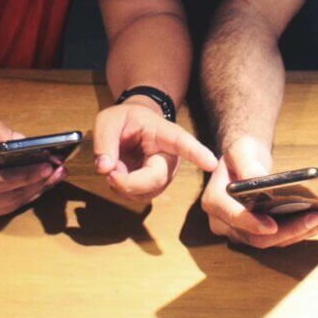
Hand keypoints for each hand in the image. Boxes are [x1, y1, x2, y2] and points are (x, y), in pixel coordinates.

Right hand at [0, 115, 65, 220]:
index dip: (26, 174)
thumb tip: (23, 140)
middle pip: (11, 197)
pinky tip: (40, 184)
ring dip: (36, 191)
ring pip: (12, 205)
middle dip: (38, 183)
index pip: (0, 181)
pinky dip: (24, 196)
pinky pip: (6, 208)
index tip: (47, 165)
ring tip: (55, 176)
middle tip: (59, 169)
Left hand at [93, 98, 217, 202]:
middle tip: (108, 171)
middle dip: (129, 182)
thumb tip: (104, 168)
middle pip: (156, 178)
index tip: (212, 163)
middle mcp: (170, 158)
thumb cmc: (125, 120)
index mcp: (165, 134)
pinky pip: (137, 197)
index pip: (182, 143)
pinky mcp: (154, 187)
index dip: (197, 153)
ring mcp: (164, 175)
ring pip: (145, 193)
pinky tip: (118, 173)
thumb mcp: (109, 120)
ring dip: (121, 184)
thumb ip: (104, 141)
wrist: (133, 126)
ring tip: (114, 164)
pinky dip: (121, 189)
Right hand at [201, 135, 317, 247]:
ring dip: (301, 232)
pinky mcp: (260, 234)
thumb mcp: (241, 150)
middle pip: (256, 237)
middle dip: (288, 230)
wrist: (246, 161)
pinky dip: (302, 231)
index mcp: (215, 201)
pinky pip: (281, 238)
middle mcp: (225, 223)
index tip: (272, 225)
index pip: (232, 216)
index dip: (251, 223)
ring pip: (272, 242)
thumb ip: (248, 165)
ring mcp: (243, 231)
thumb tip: (261, 180)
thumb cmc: (241, 153)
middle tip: (314, 217)